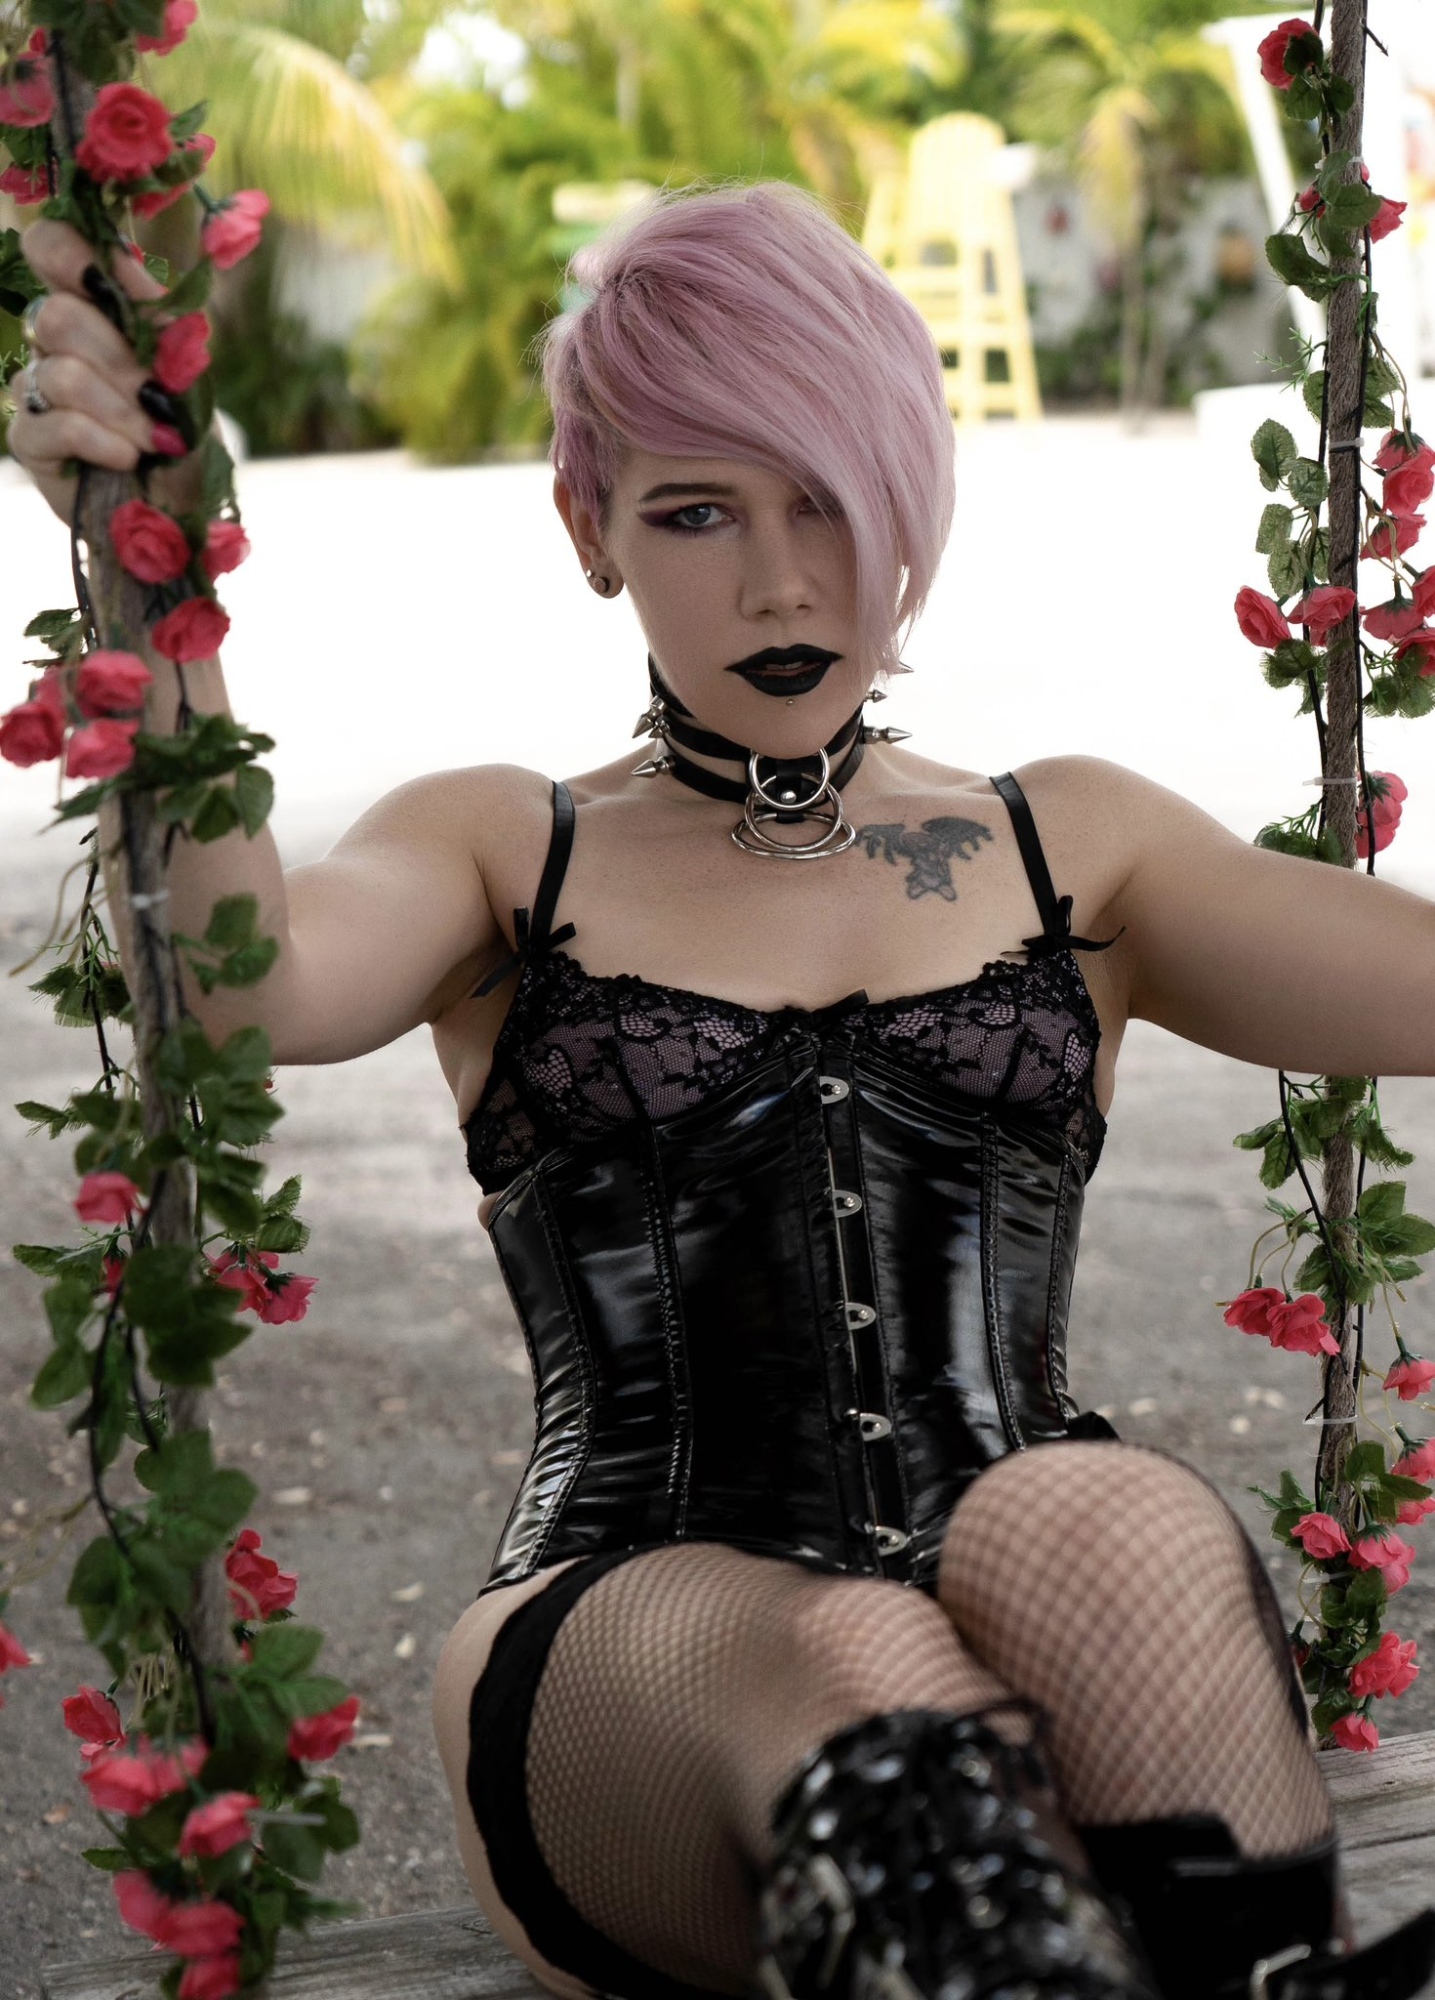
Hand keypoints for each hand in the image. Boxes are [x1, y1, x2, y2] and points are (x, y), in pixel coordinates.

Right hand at [5, 219, 196, 524]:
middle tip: (157, 398)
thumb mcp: (189, 370)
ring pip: (60, 375)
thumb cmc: (184, 431)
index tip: (103, 280)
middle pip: (56, 317)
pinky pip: (56, 424)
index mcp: (92, 306)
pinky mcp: (30, 440)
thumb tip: (126, 266)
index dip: (66, 252)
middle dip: (118, 362)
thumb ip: (160, 317)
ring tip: (155, 439)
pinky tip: (127, 458)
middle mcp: (54, 341)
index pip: (49, 247)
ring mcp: (35, 388)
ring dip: (120, 411)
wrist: (183, 504)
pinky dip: (103, 442)